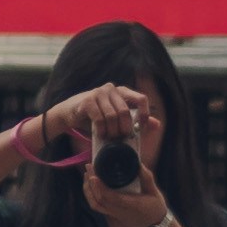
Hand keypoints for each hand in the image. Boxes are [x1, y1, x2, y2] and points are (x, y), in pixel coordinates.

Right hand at [28, 78, 148, 174]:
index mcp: (122, 92)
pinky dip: (101, 130)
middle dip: (124, 129)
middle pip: (126, 111)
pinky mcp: (87, 100)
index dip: (144, 114)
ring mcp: (99, 93)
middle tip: (120, 138)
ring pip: (113, 116)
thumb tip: (157, 124)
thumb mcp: (117, 120)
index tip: (140, 128)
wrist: (69, 115)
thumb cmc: (96, 118)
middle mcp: (112, 89)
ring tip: (108, 137)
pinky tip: (99, 134)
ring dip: (112, 131)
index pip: (141, 99)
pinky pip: (100, 118)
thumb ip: (135, 121)